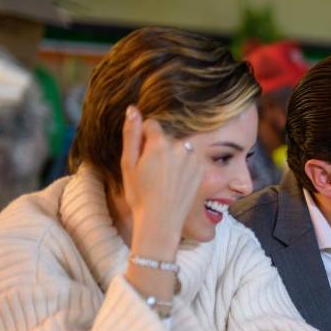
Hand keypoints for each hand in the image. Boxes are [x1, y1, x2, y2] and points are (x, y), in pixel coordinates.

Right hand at [120, 105, 203, 256]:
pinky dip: (183, 167)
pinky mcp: (201, 170)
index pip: (152, 125)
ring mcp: (194, 159)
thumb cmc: (139, 194)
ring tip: (164, 179)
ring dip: (172, 157)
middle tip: (152, 172)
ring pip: (179, 148)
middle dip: (159, 148)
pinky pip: (190, 160)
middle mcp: (181, 146)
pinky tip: (175, 183)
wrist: (161, 221)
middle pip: (166, 137)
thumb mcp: (128, 163)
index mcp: (160, 142)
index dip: (144, 139)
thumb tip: (133, 109)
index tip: (142, 157)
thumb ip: (132, 134)